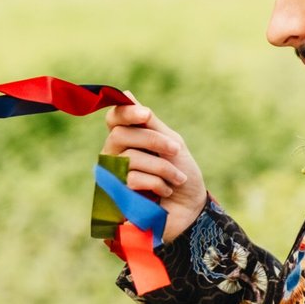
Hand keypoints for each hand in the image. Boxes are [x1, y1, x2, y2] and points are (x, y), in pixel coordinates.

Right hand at [102, 102, 207, 243]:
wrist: (191, 210)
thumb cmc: (182, 175)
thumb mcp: (171, 144)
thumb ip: (150, 123)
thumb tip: (125, 93)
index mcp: (127, 139)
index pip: (113, 119)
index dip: (125, 113)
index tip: (146, 114)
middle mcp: (114, 155)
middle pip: (119, 135)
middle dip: (153, 141)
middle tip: (176, 150)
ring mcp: (113, 176)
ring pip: (129, 158)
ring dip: (162, 167)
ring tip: (177, 179)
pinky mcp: (116, 197)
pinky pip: (131, 179)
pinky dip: (156, 183)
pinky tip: (164, 192)